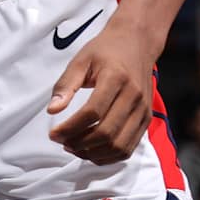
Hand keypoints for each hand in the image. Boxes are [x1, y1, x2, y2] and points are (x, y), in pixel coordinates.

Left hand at [47, 18, 153, 163]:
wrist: (137, 44)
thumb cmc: (105, 50)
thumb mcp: (80, 61)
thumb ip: (65, 85)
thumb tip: (52, 110)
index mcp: (116, 79)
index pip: (92, 112)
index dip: (71, 128)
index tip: (53, 134)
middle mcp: (133, 97)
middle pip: (107, 133)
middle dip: (80, 143)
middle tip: (61, 142)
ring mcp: (143, 111)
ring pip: (120, 145)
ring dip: (95, 153)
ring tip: (74, 148)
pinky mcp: (147, 119)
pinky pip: (129, 147)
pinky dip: (110, 155)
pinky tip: (91, 151)